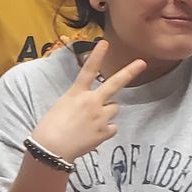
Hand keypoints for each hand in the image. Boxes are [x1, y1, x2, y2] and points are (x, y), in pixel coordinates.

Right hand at [29, 42, 147, 162]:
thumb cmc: (49, 129)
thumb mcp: (60, 107)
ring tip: (92, 122)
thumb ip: (79, 102)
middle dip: (129, 72)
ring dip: (107, 112)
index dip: (97, 55)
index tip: (105, 42)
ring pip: (114, 108)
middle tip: (142, 63)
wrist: (51, 149)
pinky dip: (106, 131)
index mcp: (76, 93)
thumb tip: (92, 105)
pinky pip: (112, 127)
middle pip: (114, 84)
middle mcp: (92, 102)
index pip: (88, 70)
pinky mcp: (105, 132)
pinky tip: (93, 135)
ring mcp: (100, 117)